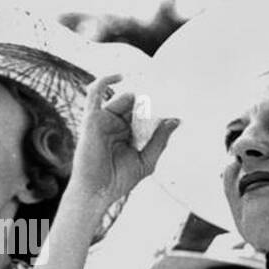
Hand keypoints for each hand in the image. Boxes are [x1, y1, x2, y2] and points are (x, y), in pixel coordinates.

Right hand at [68, 73, 179, 208]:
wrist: (97, 192)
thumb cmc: (118, 180)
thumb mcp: (147, 160)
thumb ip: (160, 140)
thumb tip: (176, 120)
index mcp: (128, 134)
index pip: (145, 114)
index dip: (158, 108)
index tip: (175, 100)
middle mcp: (116, 124)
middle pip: (137, 104)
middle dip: (151, 101)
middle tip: (167, 97)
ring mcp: (104, 120)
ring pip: (124, 99)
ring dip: (139, 100)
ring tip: (150, 107)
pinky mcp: (93, 119)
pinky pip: (96, 92)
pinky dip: (106, 80)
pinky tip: (120, 76)